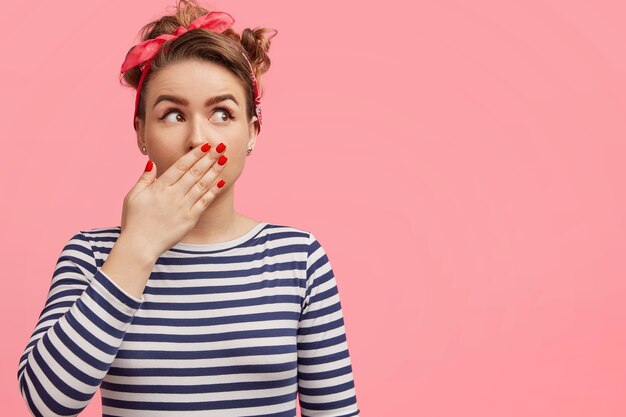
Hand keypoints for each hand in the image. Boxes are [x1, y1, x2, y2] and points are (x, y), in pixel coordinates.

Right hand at [119, 142, 227, 259]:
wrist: (140, 245)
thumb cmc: (134, 221)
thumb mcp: (133, 196)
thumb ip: (144, 179)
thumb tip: (151, 163)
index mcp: (160, 187)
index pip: (181, 166)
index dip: (195, 154)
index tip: (205, 145)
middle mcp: (174, 194)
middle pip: (195, 172)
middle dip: (209, 158)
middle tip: (221, 147)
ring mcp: (183, 207)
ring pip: (202, 184)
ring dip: (214, 171)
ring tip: (224, 160)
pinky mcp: (190, 219)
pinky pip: (204, 202)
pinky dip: (213, 191)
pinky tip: (221, 181)